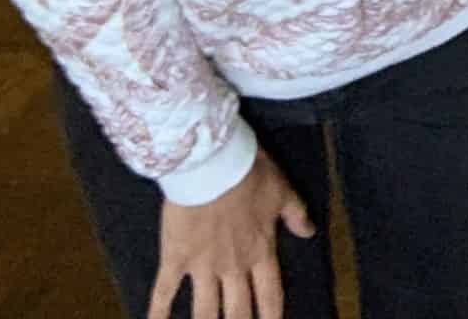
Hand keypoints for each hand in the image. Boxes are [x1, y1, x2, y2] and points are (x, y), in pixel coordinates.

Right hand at [149, 148, 314, 318]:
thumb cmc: (249, 173)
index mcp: (260, 251)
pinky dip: (158, 312)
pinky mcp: (176, 257)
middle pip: (238, 311)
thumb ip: (296, 214)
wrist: (213, 163)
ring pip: (206, 311)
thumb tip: (310, 233)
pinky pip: (165, 291)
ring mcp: (203, 266)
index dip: (272, 317)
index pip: (271, 296)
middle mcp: (233, 266)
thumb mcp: (282, 190)